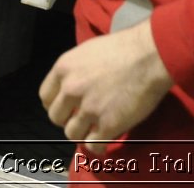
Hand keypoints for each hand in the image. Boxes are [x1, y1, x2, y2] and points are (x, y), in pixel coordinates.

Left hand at [38, 21, 173, 148]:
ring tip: (94, 129)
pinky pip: (93, 145)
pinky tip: (104, 140)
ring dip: (82, 133)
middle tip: (82, 118)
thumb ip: (74, 71)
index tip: (67, 107)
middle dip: (68, 119)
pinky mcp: (108, 124)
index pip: (45, 96)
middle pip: (56, 117)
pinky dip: (97, 146)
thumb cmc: (122, 48)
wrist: (148, 56)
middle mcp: (71, 89)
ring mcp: (89, 108)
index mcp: (63, 69)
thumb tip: (71, 85)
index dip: (56, 104)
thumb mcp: (86, 52)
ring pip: (72, 133)